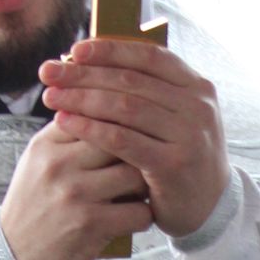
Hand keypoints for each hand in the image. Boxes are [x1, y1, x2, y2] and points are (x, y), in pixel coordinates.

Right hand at [0, 125, 153, 259]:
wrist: (12, 256)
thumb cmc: (34, 205)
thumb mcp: (38, 162)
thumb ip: (66, 135)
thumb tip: (106, 107)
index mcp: (47, 144)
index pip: (95, 115)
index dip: (122, 123)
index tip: (133, 134)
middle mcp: (59, 165)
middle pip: (121, 142)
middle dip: (139, 154)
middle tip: (144, 166)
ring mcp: (75, 195)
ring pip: (135, 176)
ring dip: (146, 186)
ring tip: (140, 193)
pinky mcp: (90, 226)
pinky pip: (138, 212)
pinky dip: (143, 216)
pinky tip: (135, 217)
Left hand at [38, 37, 229, 238]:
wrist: (211, 209)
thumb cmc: (180, 159)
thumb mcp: (174, 118)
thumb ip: (146, 93)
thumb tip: (90, 63)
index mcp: (197, 87)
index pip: (149, 57)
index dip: (110, 50)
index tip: (74, 51)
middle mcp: (197, 106)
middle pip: (131, 80)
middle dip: (84, 74)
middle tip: (48, 72)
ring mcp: (188, 135)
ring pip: (124, 107)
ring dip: (82, 99)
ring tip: (51, 97)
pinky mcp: (172, 164)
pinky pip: (122, 140)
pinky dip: (90, 128)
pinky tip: (66, 123)